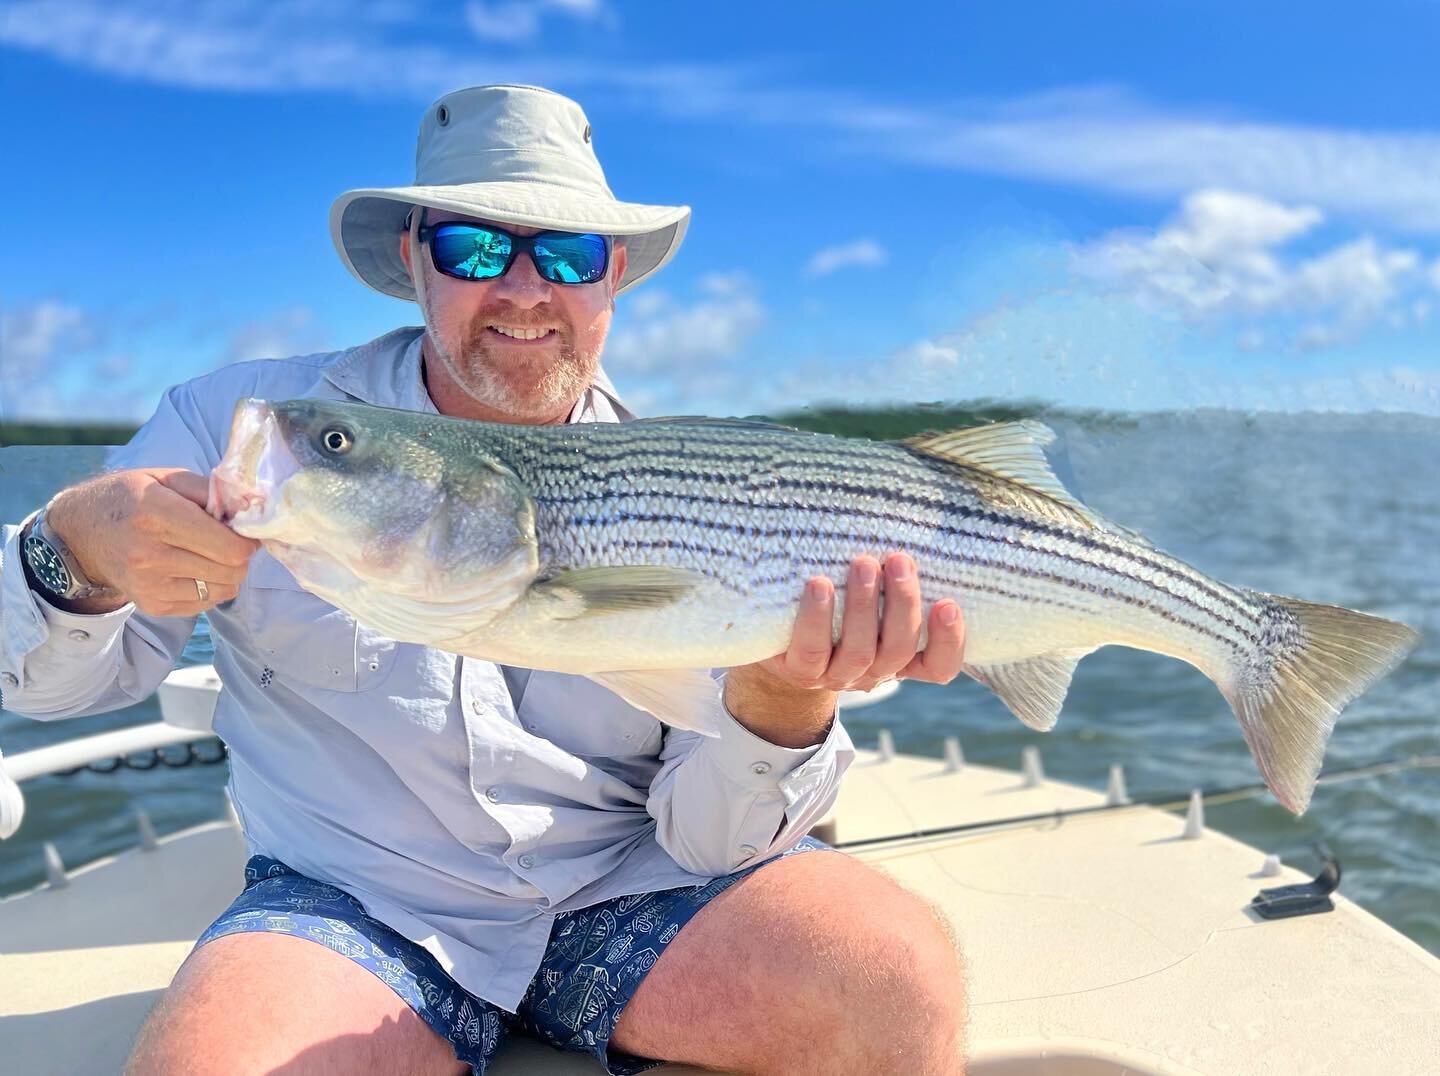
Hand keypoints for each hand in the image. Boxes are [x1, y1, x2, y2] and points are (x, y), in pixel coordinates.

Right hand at [45, 468, 259, 616]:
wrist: (82, 535)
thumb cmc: (129, 499)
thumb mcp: (165, 478)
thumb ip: (210, 490)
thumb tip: (251, 508)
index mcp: (157, 515)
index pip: (230, 547)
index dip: (247, 539)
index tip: (242, 530)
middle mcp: (150, 554)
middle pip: (232, 570)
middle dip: (241, 555)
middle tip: (228, 541)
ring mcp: (150, 585)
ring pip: (224, 589)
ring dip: (228, 573)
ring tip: (210, 554)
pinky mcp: (152, 606)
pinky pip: (206, 603)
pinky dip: (210, 587)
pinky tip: (194, 569)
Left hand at [759, 552, 965, 691]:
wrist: (780, 632)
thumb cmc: (839, 599)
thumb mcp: (874, 591)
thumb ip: (894, 573)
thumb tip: (912, 514)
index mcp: (900, 657)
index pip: (939, 666)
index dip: (950, 642)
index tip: (948, 604)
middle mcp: (873, 671)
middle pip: (898, 650)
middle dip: (902, 604)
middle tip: (899, 560)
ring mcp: (836, 674)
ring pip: (859, 651)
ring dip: (863, 606)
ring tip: (862, 564)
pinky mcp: (800, 670)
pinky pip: (811, 651)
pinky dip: (816, 618)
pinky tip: (819, 584)